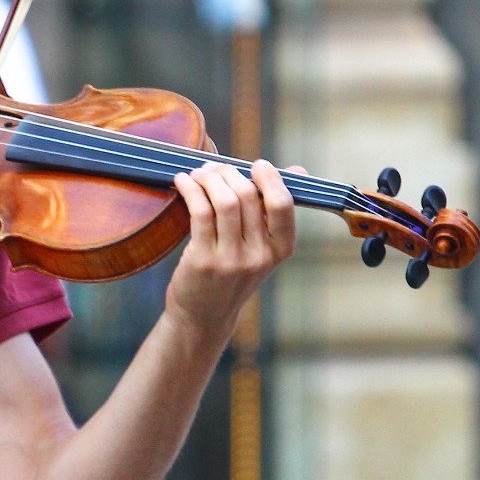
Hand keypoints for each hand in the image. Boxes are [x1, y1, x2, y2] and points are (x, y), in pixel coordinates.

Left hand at [164, 160, 297, 332]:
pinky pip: (200, 212)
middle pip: (248, 196)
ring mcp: (232, 260)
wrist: (205, 315)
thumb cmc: (232, 273)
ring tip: (197, 174)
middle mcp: (260, 256)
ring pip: (224, 201)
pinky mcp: (204, 261)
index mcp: (280, 249)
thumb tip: (297, 171)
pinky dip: (190, 190)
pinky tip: (183, 182)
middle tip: (213, 168)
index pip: (283, 204)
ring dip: (208, 178)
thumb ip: (274, 210)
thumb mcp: (261, 247)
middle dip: (228, 173)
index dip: (270, 178)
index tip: (256, 165)